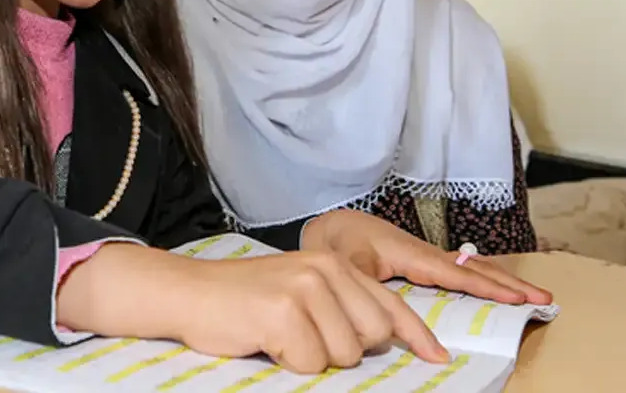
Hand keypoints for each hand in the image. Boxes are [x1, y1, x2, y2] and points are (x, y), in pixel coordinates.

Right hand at [170, 251, 450, 372]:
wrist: (189, 292)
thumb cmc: (244, 300)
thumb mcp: (301, 290)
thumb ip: (341, 305)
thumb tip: (384, 339)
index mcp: (334, 262)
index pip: (389, 303)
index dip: (415, 335)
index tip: (436, 357)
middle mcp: (324, 269)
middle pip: (372, 337)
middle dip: (343, 350)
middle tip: (304, 336)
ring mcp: (305, 289)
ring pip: (342, 355)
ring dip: (312, 358)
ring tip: (280, 336)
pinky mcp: (284, 312)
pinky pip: (308, 363)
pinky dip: (288, 363)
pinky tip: (265, 340)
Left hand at [303, 209, 553, 305]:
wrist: (330, 225)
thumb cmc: (338, 243)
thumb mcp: (347, 266)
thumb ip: (367, 288)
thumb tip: (385, 315)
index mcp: (413, 254)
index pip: (458, 274)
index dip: (488, 287)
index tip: (518, 298)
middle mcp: (427, 253)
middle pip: (477, 268)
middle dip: (511, 284)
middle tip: (545, 298)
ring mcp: (428, 256)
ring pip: (474, 267)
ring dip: (503, 280)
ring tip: (533, 295)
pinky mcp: (423, 261)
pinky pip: (462, 269)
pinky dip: (486, 277)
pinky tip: (498, 287)